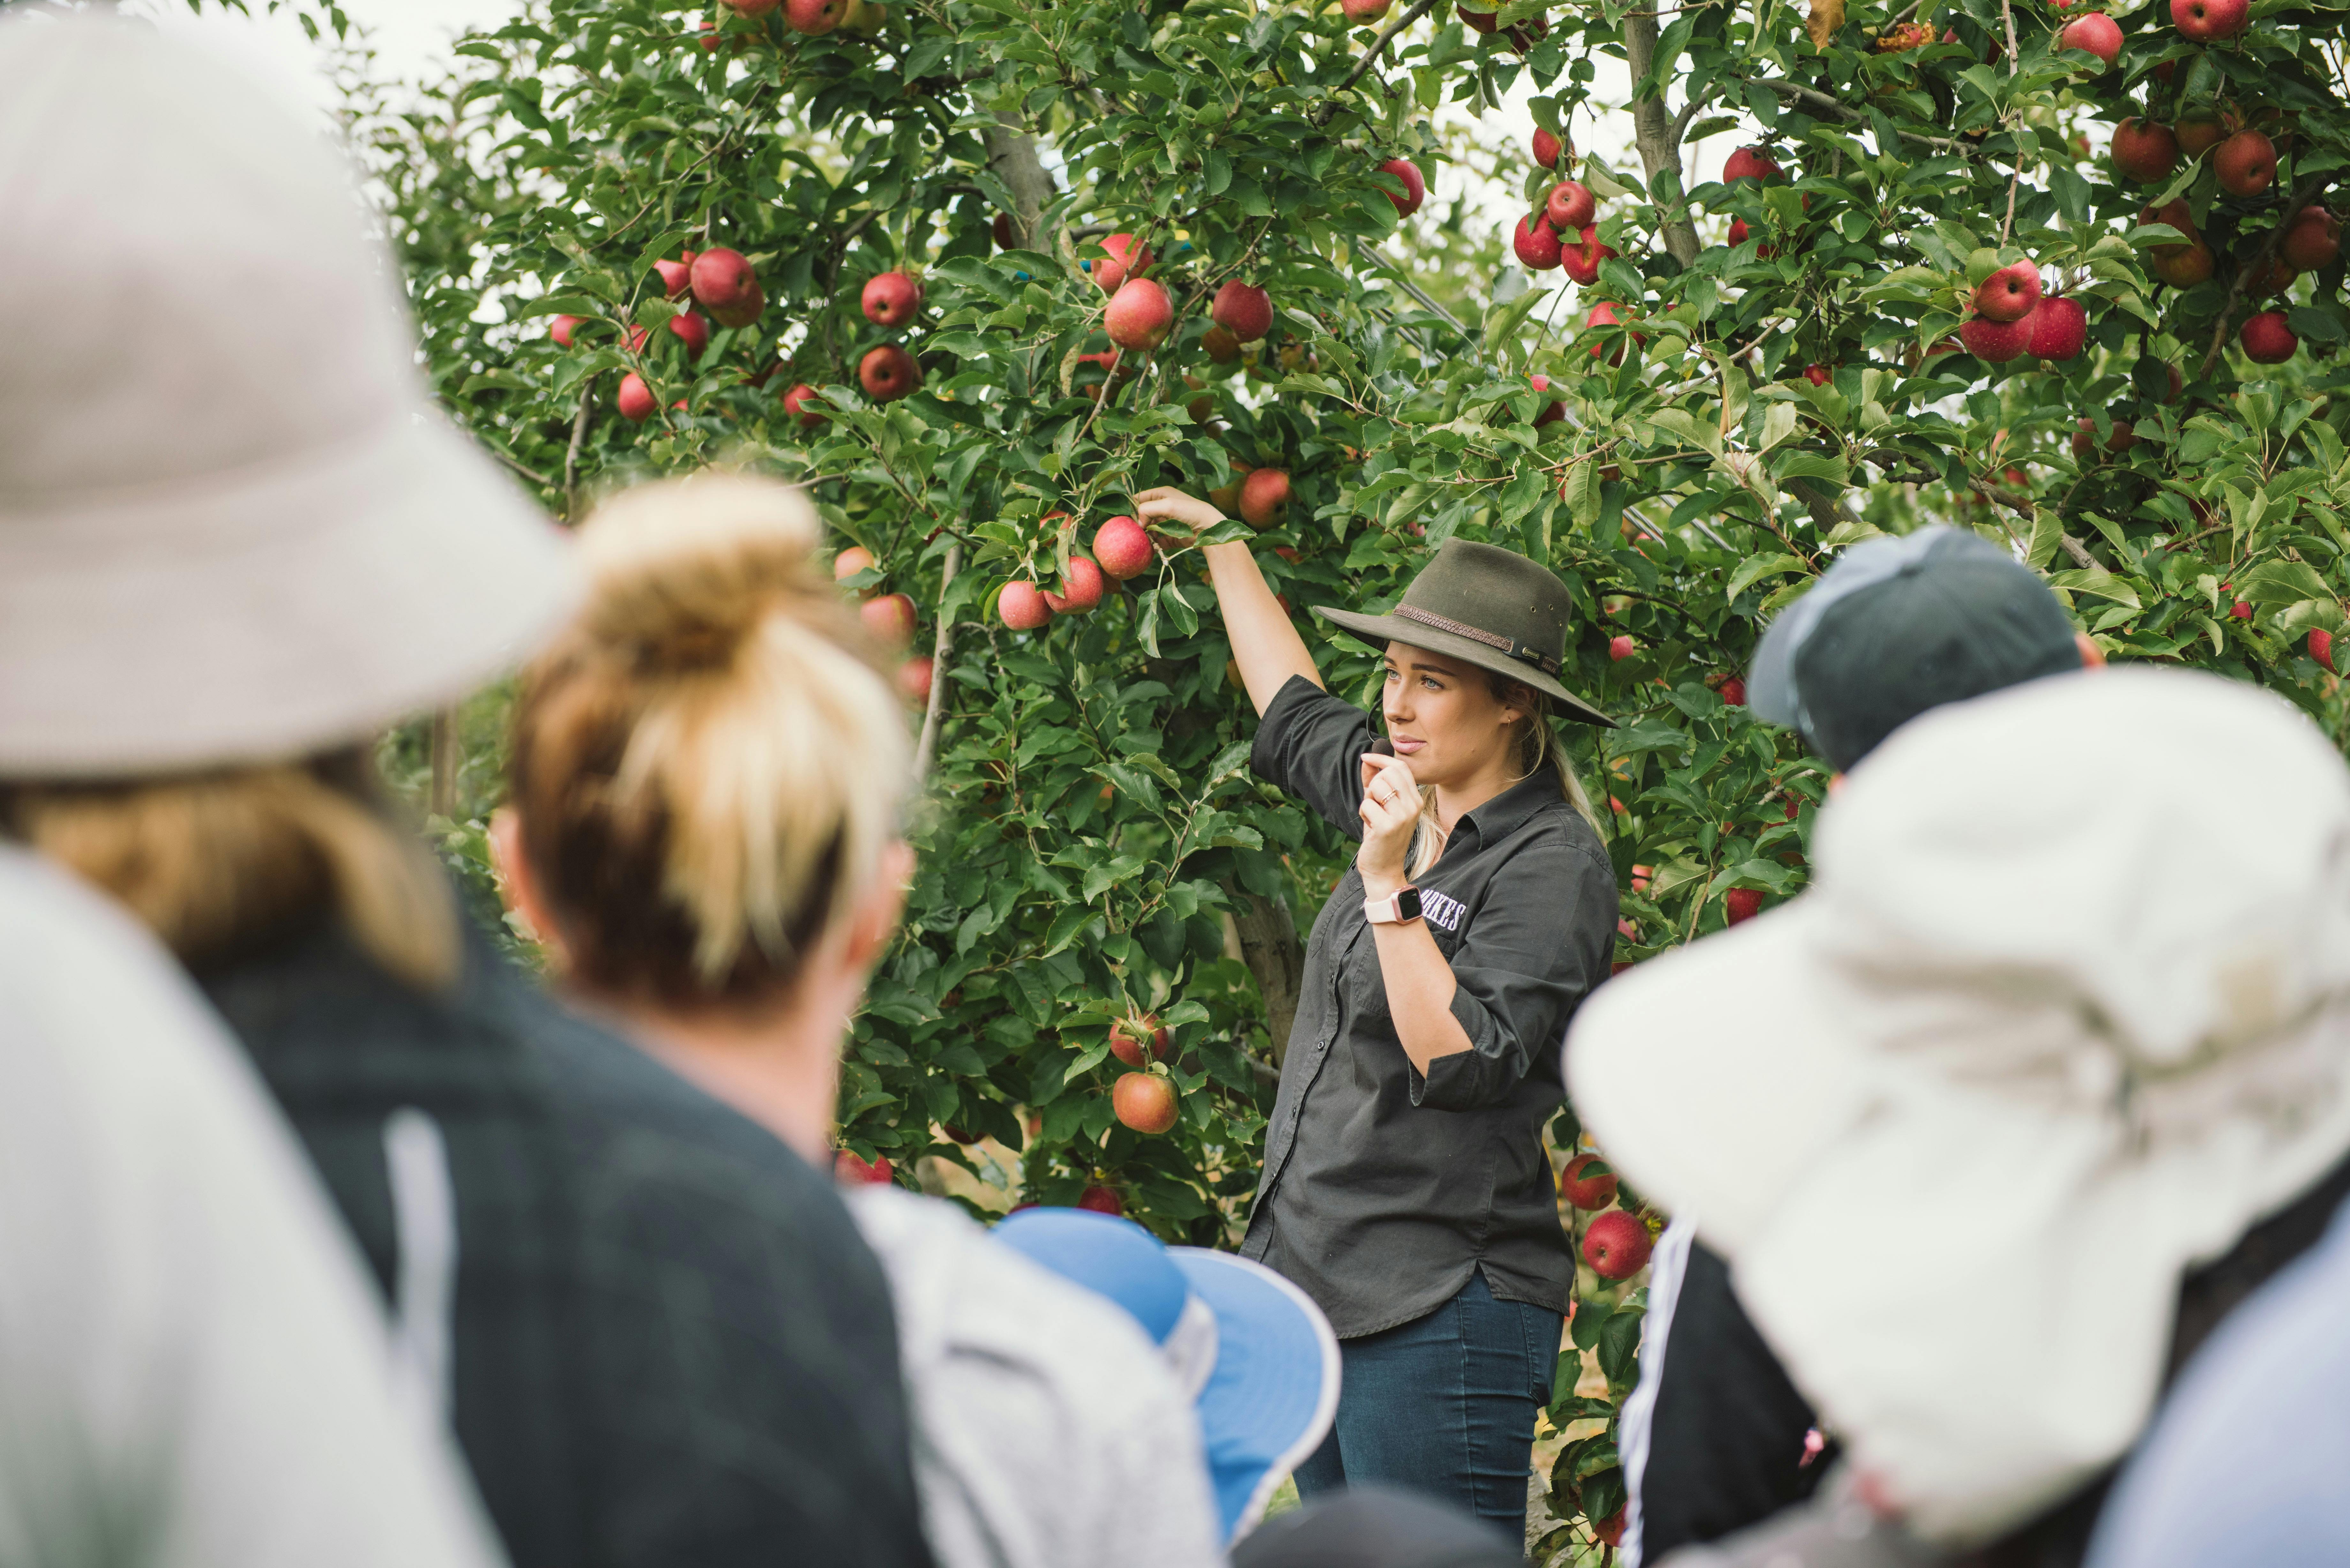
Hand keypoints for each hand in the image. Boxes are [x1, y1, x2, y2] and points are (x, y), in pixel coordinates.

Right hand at [1131, 486, 1226, 542]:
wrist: (1209, 528)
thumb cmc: (1190, 511)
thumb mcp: (1167, 505)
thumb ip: (1147, 509)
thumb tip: (1138, 522)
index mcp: (1162, 494)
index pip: (1140, 498)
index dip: (1133, 507)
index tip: (1129, 517)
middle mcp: (1163, 507)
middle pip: (1143, 515)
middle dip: (1139, 523)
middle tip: (1138, 531)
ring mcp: (1167, 523)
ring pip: (1149, 529)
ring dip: (1146, 535)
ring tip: (1146, 539)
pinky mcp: (1170, 536)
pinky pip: (1157, 541)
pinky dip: (1154, 544)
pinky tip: (1152, 547)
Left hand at [1357, 750, 1419, 896]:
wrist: (1384, 869)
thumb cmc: (1381, 836)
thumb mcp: (1380, 806)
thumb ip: (1374, 782)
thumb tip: (1368, 761)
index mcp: (1415, 799)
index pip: (1400, 767)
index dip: (1381, 758)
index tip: (1366, 757)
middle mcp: (1413, 805)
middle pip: (1388, 773)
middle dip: (1373, 784)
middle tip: (1374, 803)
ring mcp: (1402, 816)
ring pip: (1376, 786)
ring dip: (1367, 800)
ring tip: (1373, 817)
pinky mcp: (1388, 826)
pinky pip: (1366, 805)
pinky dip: (1363, 814)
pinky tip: (1371, 828)